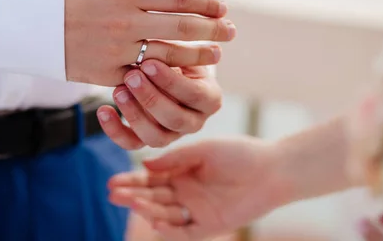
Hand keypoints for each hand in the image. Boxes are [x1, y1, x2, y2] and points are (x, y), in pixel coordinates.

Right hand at [64, 0, 235, 85]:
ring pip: (168, 55)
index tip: (222, 7)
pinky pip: (142, 77)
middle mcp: (125, 21)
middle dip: (212, 30)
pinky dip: (164, 76)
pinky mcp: (106, 73)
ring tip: (215, 56)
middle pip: (181, 27)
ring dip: (196, 56)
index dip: (205, 3)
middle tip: (231, 33)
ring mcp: (116, 50)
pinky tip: (181, 75)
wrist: (26, 22)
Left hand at [97, 60, 221, 148]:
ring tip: (118, 91)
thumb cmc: (177, 53)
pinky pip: (132, 143)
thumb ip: (177, 50)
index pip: (193, 95)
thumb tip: (168, 33)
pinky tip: (103, 111)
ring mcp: (172, 134)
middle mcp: (194, 121)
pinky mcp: (149, 139)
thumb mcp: (182, 49)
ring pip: (155, 137)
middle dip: (150, 97)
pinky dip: (115, 130)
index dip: (171, 81)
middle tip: (130, 76)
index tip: (149, 62)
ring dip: (134, 114)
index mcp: (210, 99)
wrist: (167, 66)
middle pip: (175, 119)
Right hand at [107, 137, 289, 240]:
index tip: (112, 180)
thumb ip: (174, 159)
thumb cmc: (238, 153)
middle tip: (112, 193)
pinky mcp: (210, 225)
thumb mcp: (202, 150)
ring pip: (165, 214)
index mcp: (182, 173)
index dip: (131, 180)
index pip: (150, 179)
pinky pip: (185, 232)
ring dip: (146, 209)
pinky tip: (155, 223)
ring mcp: (196, 210)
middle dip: (132, 195)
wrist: (270, 168)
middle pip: (153, 197)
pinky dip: (170, 230)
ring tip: (130, 202)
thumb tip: (143, 165)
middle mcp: (185, 192)